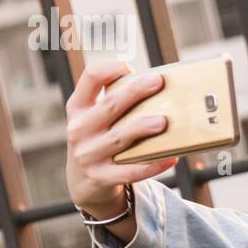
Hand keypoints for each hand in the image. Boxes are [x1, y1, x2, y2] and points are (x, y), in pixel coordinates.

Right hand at [65, 60, 175, 216]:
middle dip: (134, 93)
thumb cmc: (99, 139)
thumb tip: (158, 85)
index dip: (108, 68)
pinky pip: (129, 171)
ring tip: (163, 122)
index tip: (128, 66)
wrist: (83, 181)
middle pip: (108, 106)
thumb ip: (116, 102)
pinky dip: (150, 165)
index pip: (89, 79)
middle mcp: (78, 129)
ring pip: (117, 138)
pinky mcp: (100, 177)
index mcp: (78, 108)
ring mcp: (88, 155)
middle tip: (157, 82)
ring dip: (140, 128)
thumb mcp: (96, 118)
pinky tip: (170, 158)